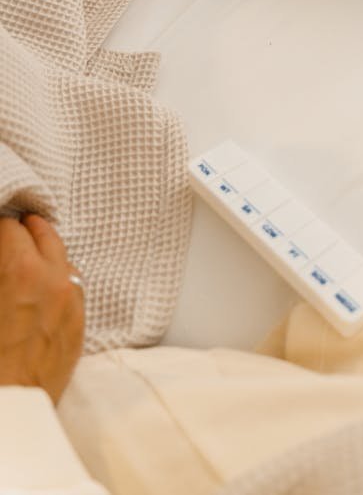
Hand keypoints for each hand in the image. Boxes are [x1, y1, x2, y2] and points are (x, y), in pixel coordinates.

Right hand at [0, 214, 83, 403]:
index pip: (12, 229)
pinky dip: (61, 279)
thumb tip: (0, 256)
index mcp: (21, 269)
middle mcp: (53, 278)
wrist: (7, 408)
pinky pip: (75, 287)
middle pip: (44, 235)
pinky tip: (48, 284)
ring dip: (47, 253)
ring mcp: (71, 301)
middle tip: (15, 229)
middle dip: (26, 230)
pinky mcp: (79, 324)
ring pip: (64, 259)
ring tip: (32, 254)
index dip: (0, 229)